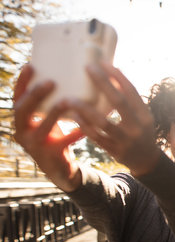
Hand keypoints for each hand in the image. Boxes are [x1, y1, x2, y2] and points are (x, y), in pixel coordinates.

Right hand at [13, 64, 83, 191]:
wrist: (61, 169)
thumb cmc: (56, 137)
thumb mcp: (49, 120)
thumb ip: (51, 104)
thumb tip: (68, 77)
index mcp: (21, 120)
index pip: (17, 97)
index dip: (22, 82)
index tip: (31, 65)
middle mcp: (22, 131)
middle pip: (23, 110)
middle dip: (35, 95)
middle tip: (51, 82)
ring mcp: (34, 145)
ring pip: (41, 128)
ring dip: (53, 114)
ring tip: (67, 101)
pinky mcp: (49, 155)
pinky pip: (63, 143)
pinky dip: (74, 134)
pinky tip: (84, 128)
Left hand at [65, 63, 160, 176]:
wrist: (146, 160)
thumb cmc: (140, 131)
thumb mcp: (142, 116)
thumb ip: (130, 101)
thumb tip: (112, 75)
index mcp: (145, 115)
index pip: (132, 91)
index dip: (118, 76)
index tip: (104, 62)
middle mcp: (137, 127)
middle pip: (118, 102)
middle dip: (103, 83)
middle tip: (88, 68)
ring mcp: (126, 140)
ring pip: (103, 122)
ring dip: (85, 109)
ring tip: (71, 98)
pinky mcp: (114, 151)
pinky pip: (96, 137)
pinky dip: (84, 126)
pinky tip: (74, 115)